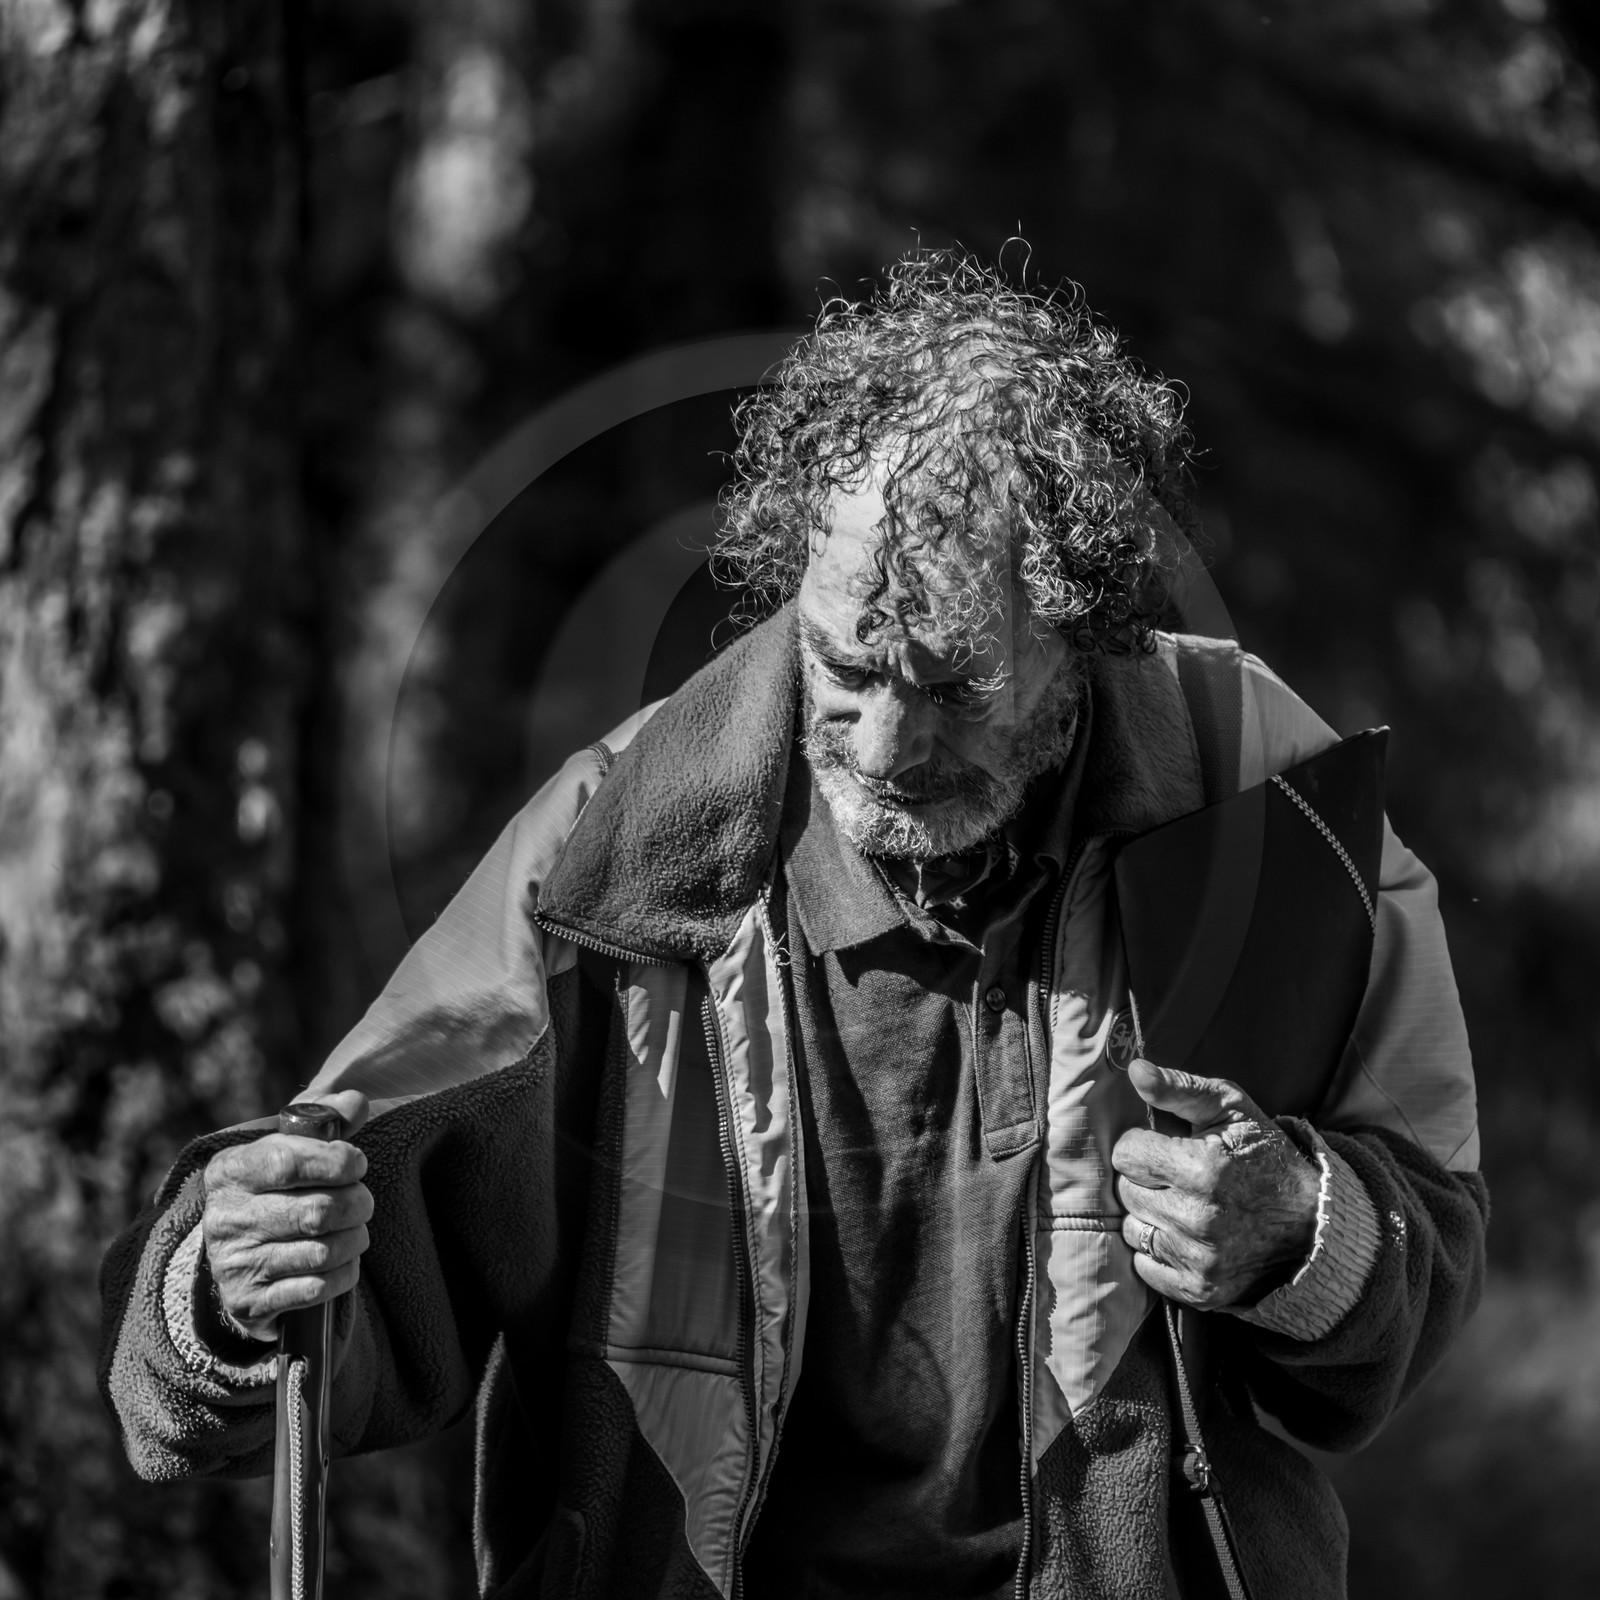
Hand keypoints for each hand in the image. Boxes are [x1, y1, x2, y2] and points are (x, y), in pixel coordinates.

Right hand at [201, 1090, 372, 1340]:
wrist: (238, 1257)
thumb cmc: (276, 1189)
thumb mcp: (289, 1146)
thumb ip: (325, 1118)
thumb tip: (355, 1102)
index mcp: (230, 1171)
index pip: (287, 1162)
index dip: (336, 1162)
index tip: (357, 1164)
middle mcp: (225, 1218)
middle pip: (316, 1212)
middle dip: (357, 1204)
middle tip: (362, 1201)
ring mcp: (234, 1264)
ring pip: (322, 1252)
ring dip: (355, 1239)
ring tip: (355, 1228)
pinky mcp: (249, 1302)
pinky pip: (317, 1289)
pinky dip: (344, 1273)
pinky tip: (341, 1261)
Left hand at [1111, 1061, 1319, 1311]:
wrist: (1313, 1224)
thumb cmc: (1264, 1156)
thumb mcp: (1231, 1109)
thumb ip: (1180, 1088)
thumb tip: (1135, 1069)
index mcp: (1203, 1168)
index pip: (1126, 1153)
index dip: (1142, 1144)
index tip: (1166, 1146)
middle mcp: (1198, 1217)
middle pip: (1126, 1190)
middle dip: (1146, 1179)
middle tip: (1178, 1175)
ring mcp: (1199, 1259)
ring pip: (1132, 1228)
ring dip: (1149, 1215)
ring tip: (1183, 1204)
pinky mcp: (1200, 1290)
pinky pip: (1144, 1267)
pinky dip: (1158, 1251)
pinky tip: (1185, 1235)